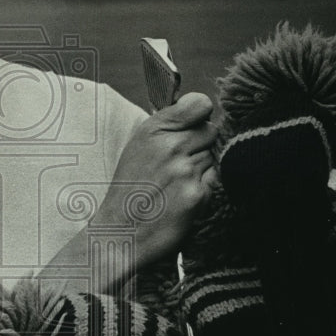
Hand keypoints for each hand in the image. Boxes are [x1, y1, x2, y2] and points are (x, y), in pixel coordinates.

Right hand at [98, 92, 217, 267]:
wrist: (120, 231)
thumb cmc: (128, 191)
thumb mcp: (137, 147)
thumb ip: (166, 128)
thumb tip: (197, 113)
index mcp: (153, 130)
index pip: (200, 104)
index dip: (201, 115)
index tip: (195, 125)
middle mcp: (170, 146)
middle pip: (211, 131)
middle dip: (201, 145)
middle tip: (181, 163)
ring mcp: (185, 170)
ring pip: (213, 156)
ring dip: (202, 169)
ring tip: (177, 184)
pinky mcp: (197, 195)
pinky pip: (215, 180)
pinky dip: (204, 189)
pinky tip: (183, 197)